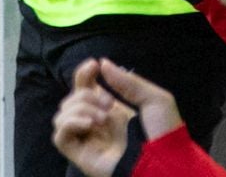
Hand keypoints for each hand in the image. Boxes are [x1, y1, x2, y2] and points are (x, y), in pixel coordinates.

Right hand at [52, 58, 183, 176]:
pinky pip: (59, 137)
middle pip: (71, 100)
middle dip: (86, 93)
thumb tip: (103, 63)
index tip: (93, 65)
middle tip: (110, 103)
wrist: (165, 161)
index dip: (84, 74)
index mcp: (113, 110)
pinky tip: (89, 124)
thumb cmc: (165, 132)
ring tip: (102, 117)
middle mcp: (97, 124)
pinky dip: (69, 123)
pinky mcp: (81, 155)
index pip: (86, 88)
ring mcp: (88, 140)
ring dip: (79, 108)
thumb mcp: (153, 99)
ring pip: (62, 116)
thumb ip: (128, 82)